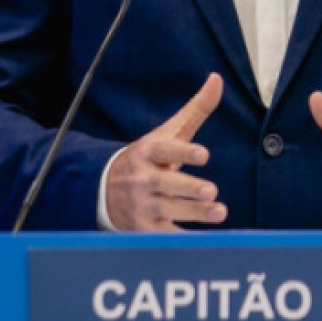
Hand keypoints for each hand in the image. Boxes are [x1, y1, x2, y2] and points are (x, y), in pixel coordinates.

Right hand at [105, 73, 226, 230]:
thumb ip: (195, 109)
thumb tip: (217, 79)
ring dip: (194, 212)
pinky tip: (205, 241)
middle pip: (167, 183)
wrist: (102, 187)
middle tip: (211, 190)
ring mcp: (141, 204)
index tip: (203, 154)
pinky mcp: (142, 228)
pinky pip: (163, 236)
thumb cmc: (148, 157)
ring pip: (169, 210)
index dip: (183, 152)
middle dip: (188, 188)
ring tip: (219, 211)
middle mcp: (143, 178)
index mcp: (149, 152)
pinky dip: (181, 239)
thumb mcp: (167, 133)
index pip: (165, 150)